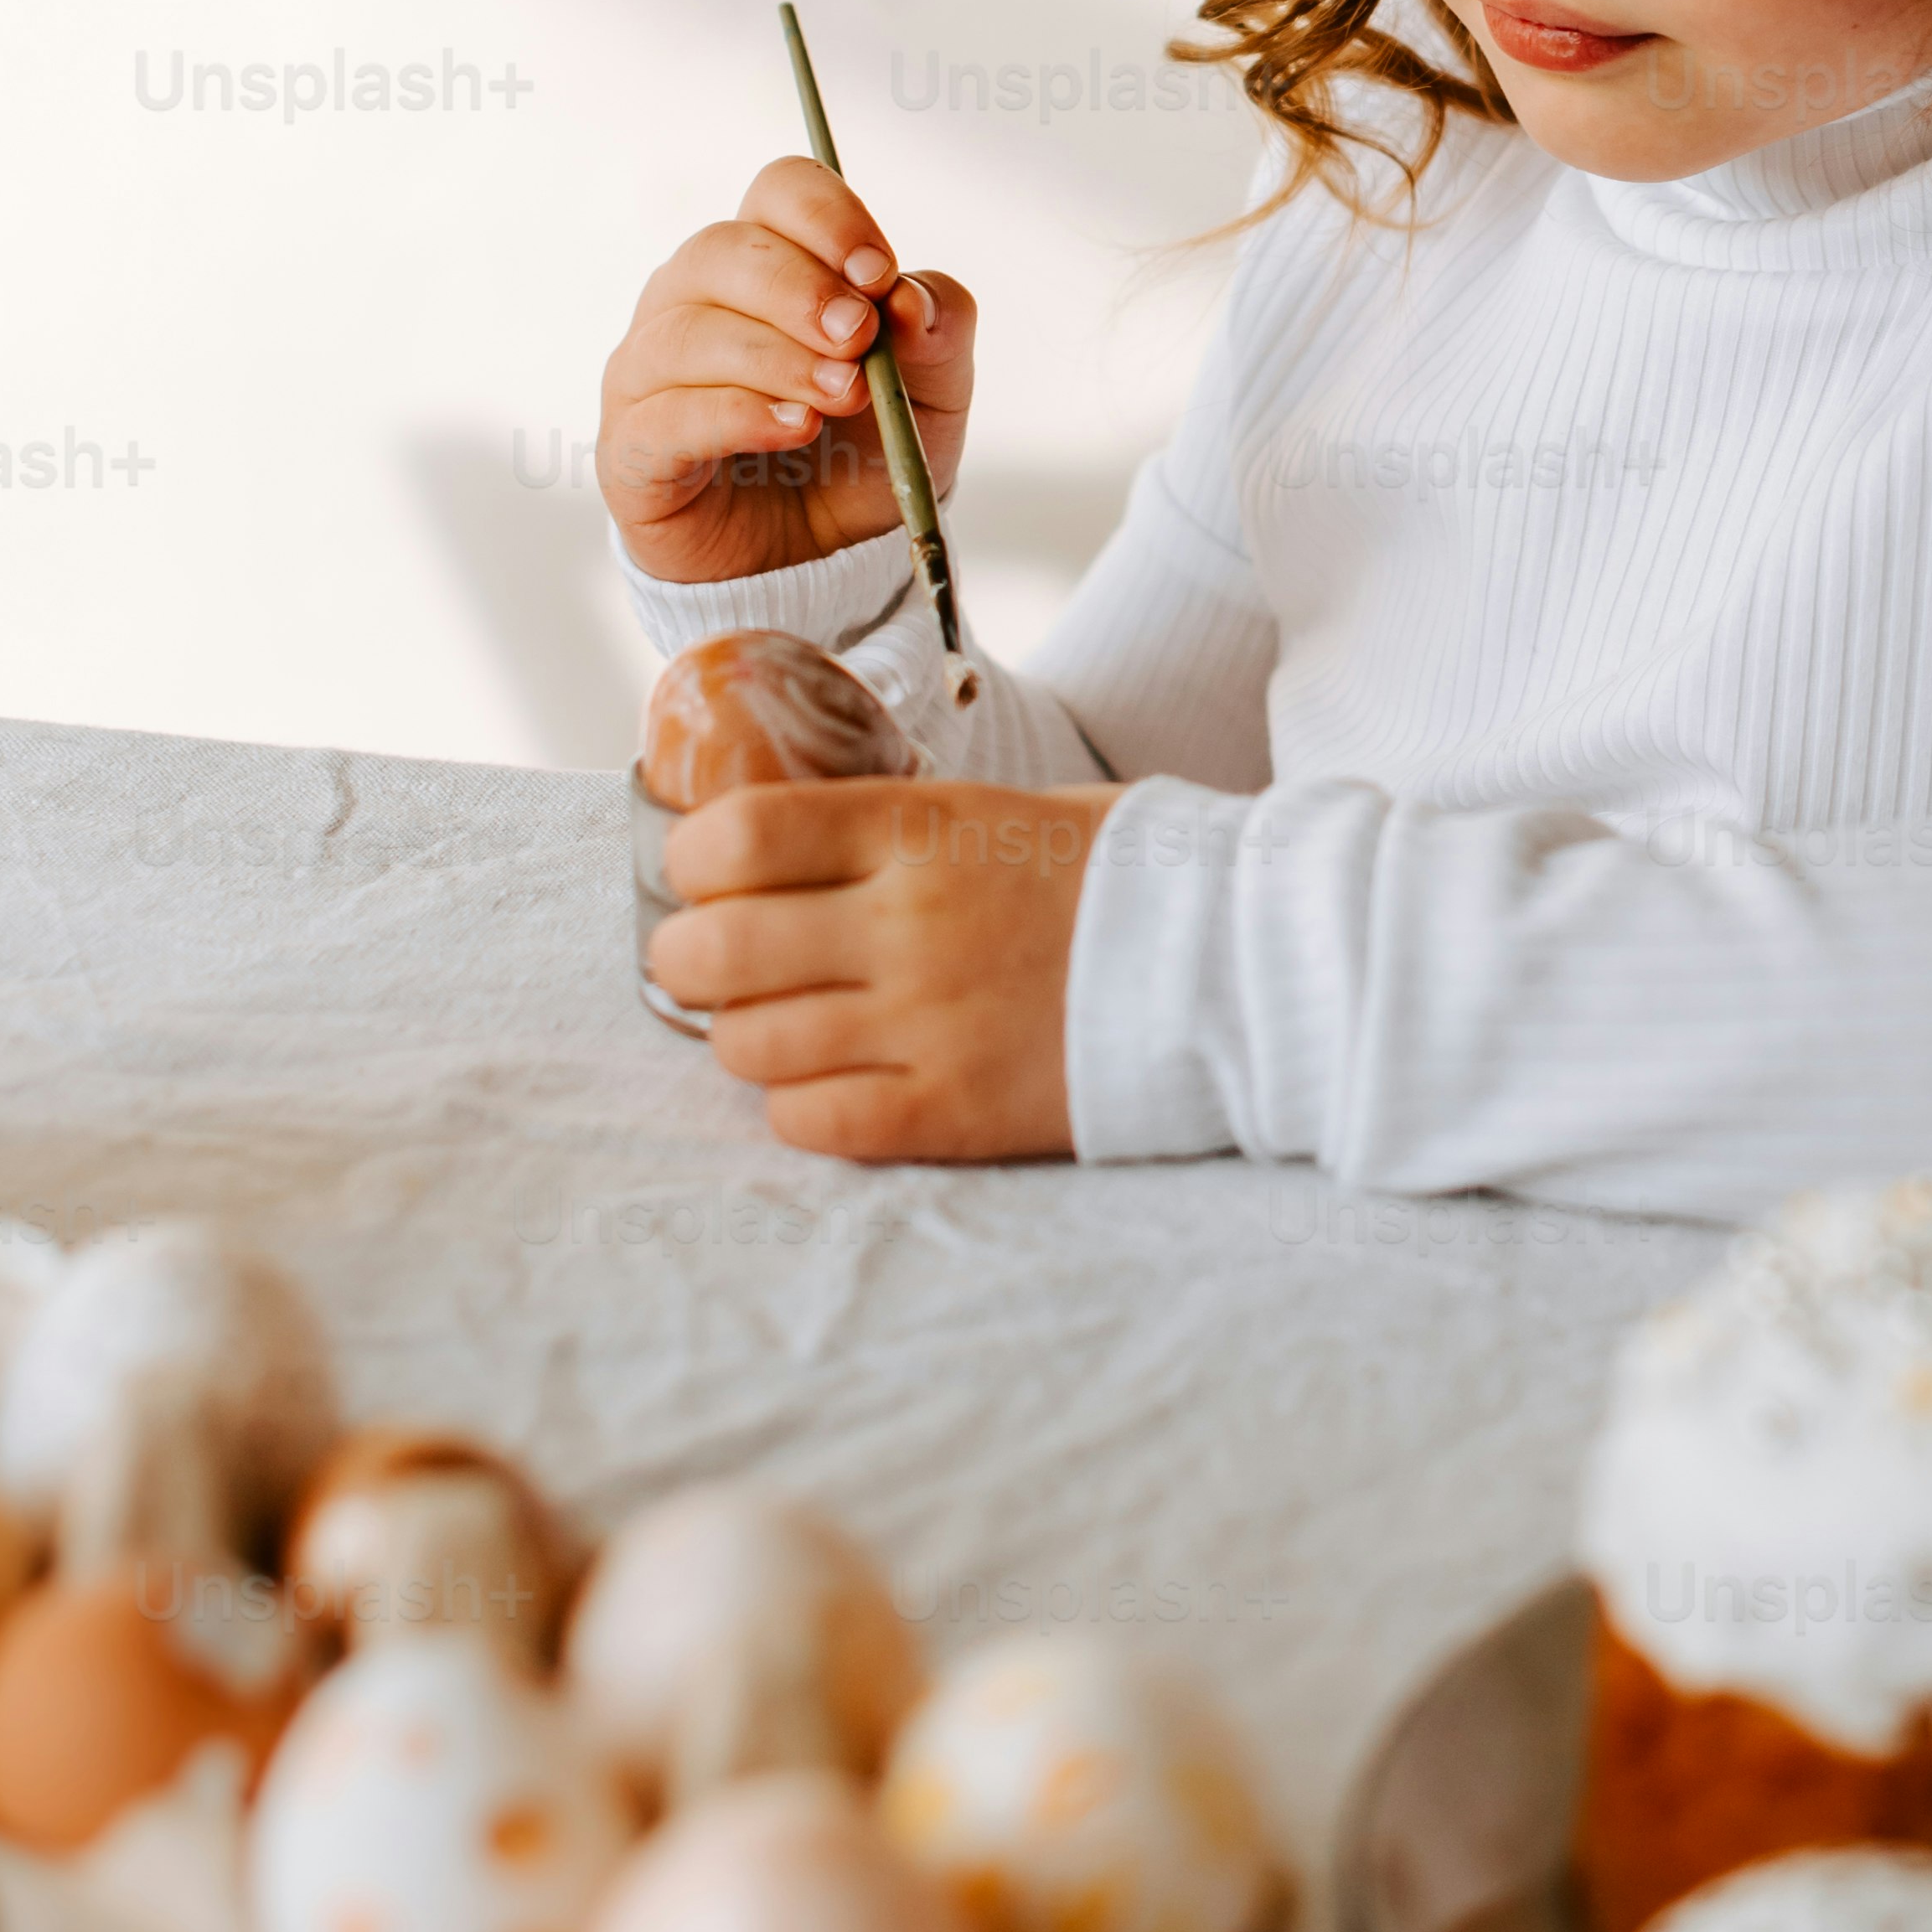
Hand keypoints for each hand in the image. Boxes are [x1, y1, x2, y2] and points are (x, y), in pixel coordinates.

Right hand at [601, 157, 975, 586]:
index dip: (828, 219)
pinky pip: (666, 415)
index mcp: (766, 262)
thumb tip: (911, 299)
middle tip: (859, 337)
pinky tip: (795, 428)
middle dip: (800, 290)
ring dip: (775, 358)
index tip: (878, 274)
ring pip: (689, 333)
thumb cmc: (861, 451)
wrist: (819, 559)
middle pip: (723, 251)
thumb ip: (937, 332)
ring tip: (840, 396)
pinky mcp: (631, 447)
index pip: (779, 192)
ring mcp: (649, 372)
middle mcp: (692, 300)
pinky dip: (737, 416)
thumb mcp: (931, 391)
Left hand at [645, 777, 1102, 1159]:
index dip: (692, 857)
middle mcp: (909, 922)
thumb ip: (888, 830)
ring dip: (745, 1034)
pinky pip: (810, 1121)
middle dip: (687, 956)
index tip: (706, 871)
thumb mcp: (998, 809)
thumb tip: (775, 850)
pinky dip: (799, 1104)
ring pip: (747, 1044)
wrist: (1243, 961)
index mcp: (921, 828)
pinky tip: (834, 1081)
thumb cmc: (1122, 874)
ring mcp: (928, 1023)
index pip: (738, 833)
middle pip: (714, 946)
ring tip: (786, 1023)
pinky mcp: (955, 1111)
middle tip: (711, 959)